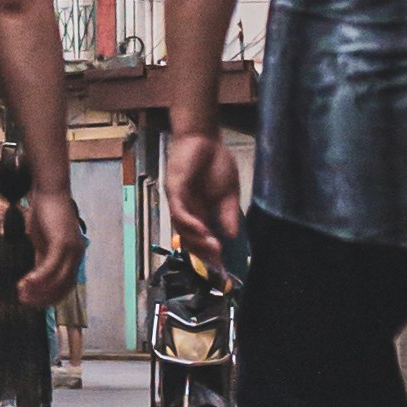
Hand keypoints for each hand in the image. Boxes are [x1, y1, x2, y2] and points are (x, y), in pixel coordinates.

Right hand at [15, 184, 84, 309]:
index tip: (31, 302)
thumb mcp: (43, 241)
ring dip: (38, 291)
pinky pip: (50, 267)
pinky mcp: (62, 243)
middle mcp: (77, 256)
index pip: (64, 287)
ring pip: (57, 281)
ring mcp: (72, 250)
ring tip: (21, 293)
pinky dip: (37, 278)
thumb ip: (42, 259)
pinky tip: (25, 282)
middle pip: (62, 288)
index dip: (48, 298)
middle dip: (42, 298)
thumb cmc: (45, 212)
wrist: (49, 189)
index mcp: (73, 257)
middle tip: (24, 301)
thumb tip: (34, 279)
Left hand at [165, 129, 240, 262]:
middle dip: (203, 255)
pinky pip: (179, 212)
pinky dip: (190, 224)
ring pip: (183, 230)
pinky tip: (203, 231)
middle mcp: (186, 212)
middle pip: (190, 241)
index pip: (202, 241)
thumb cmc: (216, 162)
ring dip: (198, 242)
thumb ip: (229, 214)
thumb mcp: (229, 193)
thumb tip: (232, 237)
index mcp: (200, 214)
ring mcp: (179, 202)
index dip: (210, 256)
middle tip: (218, 265)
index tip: (223, 270)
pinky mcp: (174, 190)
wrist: (205, 136)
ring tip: (215, 249)